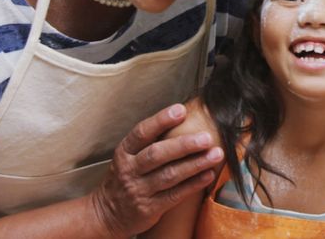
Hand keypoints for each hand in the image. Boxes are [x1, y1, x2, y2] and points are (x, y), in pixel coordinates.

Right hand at [90, 104, 224, 236]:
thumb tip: (183, 114)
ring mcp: (139, 190)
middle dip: (184, 145)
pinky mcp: (149, 208)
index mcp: (124, 152)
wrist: (108, 214)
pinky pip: (174, 195)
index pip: (141, 133)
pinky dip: (193, 184)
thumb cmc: (127, 177)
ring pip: (169, 175)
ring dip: (195, 164)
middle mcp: (129, 170)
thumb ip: (151, 140)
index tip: (181, 110)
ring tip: (216, 154)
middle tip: (207, 137)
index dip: (161, 120)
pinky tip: (208, 175)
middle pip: (157, 154)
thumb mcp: (129, 156)